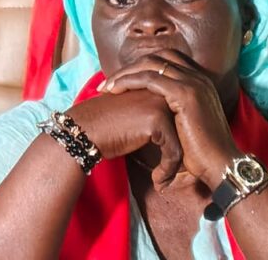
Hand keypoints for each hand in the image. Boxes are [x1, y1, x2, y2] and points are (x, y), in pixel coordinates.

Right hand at [67, 88, 183, 189]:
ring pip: (182, 141)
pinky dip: (168, 169)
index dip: (177, 142)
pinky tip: (157, 181)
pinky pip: (174, 151)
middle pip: (184, 128)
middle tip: (175, 175)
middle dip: (180, 154)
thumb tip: (170, 133)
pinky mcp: (156, 120)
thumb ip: (150, 113)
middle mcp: (159, 91)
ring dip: (175, 166)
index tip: (170, 164)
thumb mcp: (130, 113)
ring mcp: (159, 104)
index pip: (179, 117)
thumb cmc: (102, 126)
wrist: (83, 130)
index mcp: (153, 86)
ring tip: (164, 180)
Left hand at [98, 50, 240, 189]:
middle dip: (129, 67)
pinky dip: (128, 81)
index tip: (120, 80)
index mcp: (199, 81)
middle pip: (155, 57)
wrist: (221, 165)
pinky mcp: (185, 93)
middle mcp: (198, 77)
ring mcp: (193, 83)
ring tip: (106, 87)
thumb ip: (170, 107)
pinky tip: (115, 90)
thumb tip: (146, 106)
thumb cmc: (200, 150)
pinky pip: (149, 78)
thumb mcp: (183, 121)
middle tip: (108, 82)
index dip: (140, 67)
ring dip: (124, 73)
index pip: (164, 60)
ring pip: (149, 64)